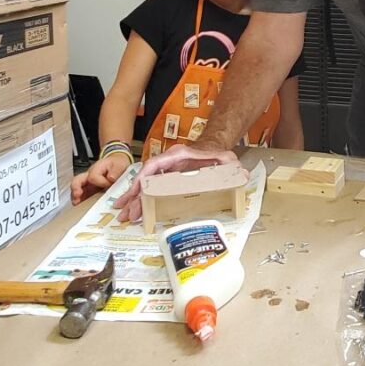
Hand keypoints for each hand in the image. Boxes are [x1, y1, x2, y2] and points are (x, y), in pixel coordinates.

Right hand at [71, 153, 130, 204]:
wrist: (118, 165)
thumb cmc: (117, 164)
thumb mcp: (119, 164)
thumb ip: (116, 171)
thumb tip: (111, 178)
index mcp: (97, 168)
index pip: (93, 176)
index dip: (101, 182)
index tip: (109, 184)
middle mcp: (90, 175)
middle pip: (77, 180)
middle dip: (76, 188)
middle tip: (78, 195)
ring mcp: (88, 183)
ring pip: (77, 189)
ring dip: (76, 197)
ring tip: (77, 203)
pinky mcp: (89, 190)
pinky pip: (81, 196)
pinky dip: (80, 201)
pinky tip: (81, 206)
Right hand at [111, 143, 238, 222]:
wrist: (213, 150)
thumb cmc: (216, 154)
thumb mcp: (225, 158)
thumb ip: (230, 164)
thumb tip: (241, 174)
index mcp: (177, 155)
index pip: (155, 165)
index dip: (143, 179)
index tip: (135, 192)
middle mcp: (167, 162)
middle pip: (145, 178)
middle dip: (134, 196)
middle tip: (125, 213)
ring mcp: (164, 170)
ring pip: (144, 184)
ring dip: (133, 200)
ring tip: (123, 215)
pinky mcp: (165, 178)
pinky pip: (149, 189)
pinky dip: (140, 199)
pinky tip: (133, 209)